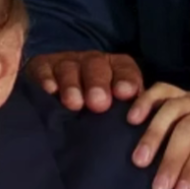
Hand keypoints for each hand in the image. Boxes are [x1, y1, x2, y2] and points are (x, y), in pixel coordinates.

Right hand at [26, 51, 143, 112]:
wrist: (54, 99)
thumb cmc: (92, 111)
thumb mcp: (114, 109)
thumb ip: (130, 113)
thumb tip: (148, 125)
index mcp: (114, 68)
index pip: (123, 68)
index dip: (125, 79)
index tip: (125, 94)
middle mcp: (90, 62)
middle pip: (96, 65)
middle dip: (98, 83)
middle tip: (98, 103)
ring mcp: (64, 63)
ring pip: (69, 68)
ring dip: (72, 85)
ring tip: (74, 104)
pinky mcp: (40, 67)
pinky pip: (43, 70)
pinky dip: (46, 80)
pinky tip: (49, 92)